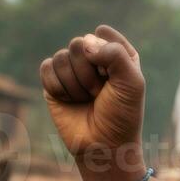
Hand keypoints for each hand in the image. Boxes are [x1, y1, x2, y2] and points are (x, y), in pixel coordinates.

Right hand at [39, 26, 144, 161]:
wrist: (102, 146)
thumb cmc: (121, 115)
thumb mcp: (132, 83)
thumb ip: (116, 53)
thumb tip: (84, 44)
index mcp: (117, 54)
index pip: (102, 34)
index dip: (106, 55)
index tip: (114, 77)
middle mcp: (94, 59)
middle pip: (78, 44)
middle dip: (89, 74)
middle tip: (99, 94)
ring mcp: (72, 69)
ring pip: (62, 57)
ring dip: (76, 84)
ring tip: (87, 100)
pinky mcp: (53, 81)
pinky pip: (47, 68)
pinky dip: (59, 87)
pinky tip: (70, 101)